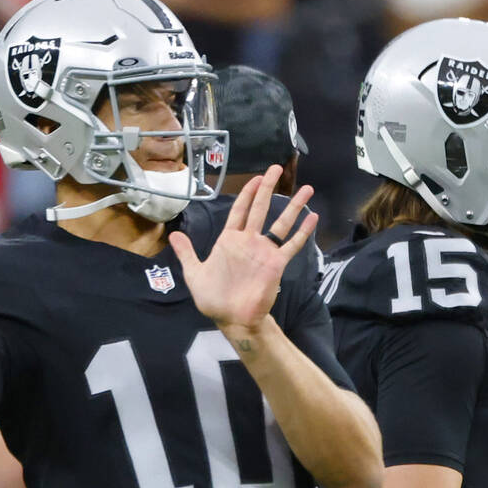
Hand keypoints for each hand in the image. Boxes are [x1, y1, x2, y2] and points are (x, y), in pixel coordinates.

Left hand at [169, 165, 316, 333]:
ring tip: (306, 188)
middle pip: (260, 209)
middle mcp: (248, 242)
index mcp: (229, 240)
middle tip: (277, 168)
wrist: (232, 319)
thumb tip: (174, 234)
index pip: (240, 210)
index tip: (257, 178)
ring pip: (281, 223)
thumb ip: (187, 253)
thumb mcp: (194, 273)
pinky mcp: (276, 264)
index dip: (248, 193)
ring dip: (293, 206)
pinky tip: (313, 217)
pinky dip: (302, 232)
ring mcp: (264, 251)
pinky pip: (291, 245)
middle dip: (268, 188)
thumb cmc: (213, 298)